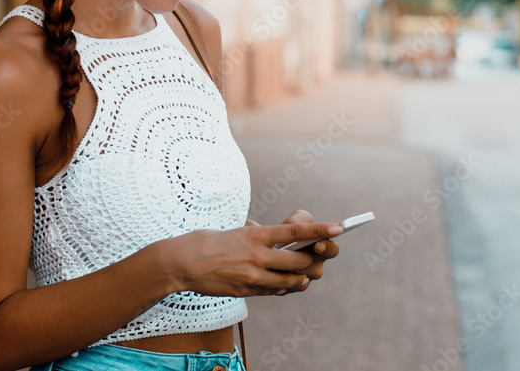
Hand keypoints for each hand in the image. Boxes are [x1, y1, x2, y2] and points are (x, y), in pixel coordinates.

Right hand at [155, 218, 342, 297]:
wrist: (181, 264)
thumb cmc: (207, 241)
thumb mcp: (237, 230)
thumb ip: (259, 234)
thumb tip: (277, 236)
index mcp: (256, 235)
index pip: (295, 232)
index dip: (320, 230)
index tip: (338, 227)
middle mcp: (257, 256)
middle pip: (299, 262)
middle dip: (313, 260)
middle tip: (319, 256)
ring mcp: (252, 277)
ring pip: (290, 282)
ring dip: (301, 279)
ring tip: (304, 274)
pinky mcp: (245, 292)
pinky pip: (273, 292)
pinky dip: (282, 288)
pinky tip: (282, 284)